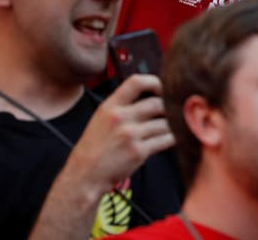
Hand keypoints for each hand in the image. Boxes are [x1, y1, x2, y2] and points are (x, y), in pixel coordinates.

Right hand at [60, 75, 174, 195]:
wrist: (84, 176)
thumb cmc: (94, 148)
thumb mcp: (101, 119)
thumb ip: (122, 106)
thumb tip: (152, 95)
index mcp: (109, 107)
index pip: (136, 82)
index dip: (155, 82)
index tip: (163, 88)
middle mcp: (120, 118)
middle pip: (157, 103)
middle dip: (168, 108)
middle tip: (171, 113)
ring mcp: (130, 135)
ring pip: (165, 122)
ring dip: (172, 125)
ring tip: (170, 128)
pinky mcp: (139, 152)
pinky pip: (167, 139)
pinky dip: (173, 138)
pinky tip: (169, 138)